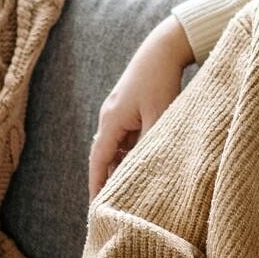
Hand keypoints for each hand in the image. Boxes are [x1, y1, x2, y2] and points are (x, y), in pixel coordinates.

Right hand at [89, 15, 193, 199]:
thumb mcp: (160, 115)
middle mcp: (109, 118)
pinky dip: (130, 153)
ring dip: (120, 167)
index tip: (96, 207)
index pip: (99, 161)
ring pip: (116, 148)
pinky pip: (125, 138)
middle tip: (110, 206)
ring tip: (127, 191)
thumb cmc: (161, 81)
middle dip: (106, 180)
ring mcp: (118, 113)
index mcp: (111, 121)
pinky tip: (142, 165)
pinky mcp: (129, 109)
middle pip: (104, 156)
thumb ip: (151, 142)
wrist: (163, 50)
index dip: (97, 185)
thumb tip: (146, 168)